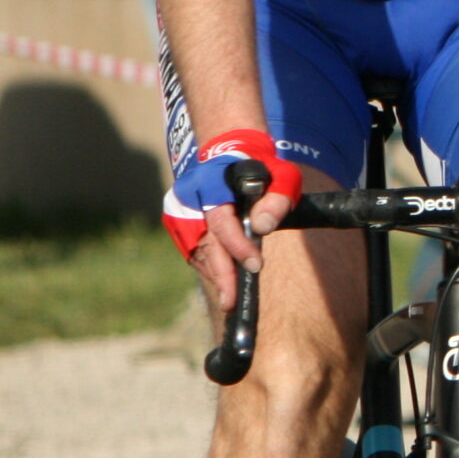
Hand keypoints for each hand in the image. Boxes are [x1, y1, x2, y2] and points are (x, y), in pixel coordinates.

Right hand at [162, 130, 300, 310]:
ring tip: (231, 296)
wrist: (231, 157)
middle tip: (232, 301)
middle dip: (221, 274)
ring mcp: (178, 211)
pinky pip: (193, 252)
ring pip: (197, 251)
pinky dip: (209, 267)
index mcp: (211, 181)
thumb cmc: (262, 168)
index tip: (256, 265)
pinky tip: (224, 280)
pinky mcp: (176, 223)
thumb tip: (263, 227)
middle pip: (205, 242)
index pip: (221, 220)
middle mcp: (188, 197)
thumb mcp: (282, 175)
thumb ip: (277, 197)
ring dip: (215, 274)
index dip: (237, 246)